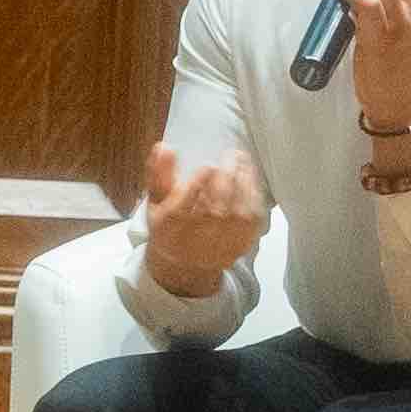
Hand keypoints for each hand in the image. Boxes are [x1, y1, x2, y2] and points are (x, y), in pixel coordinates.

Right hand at [140, 142, 266, 297]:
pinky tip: (250, 179)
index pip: (188, 200)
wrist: (187, 265)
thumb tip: (164, 147)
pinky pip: (253, 214)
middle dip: (226, 175)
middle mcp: (199, 233)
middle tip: (231, 155)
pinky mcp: (243, 240)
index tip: (207, 165)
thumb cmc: (170, 226)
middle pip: (217, 201)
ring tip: (242, 162)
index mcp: (172, 223)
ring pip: (239, 206)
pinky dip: (254, 194)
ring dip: (243, 180)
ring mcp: (224, 239)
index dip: (200, 180)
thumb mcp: (156, 202)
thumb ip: (159, 173)